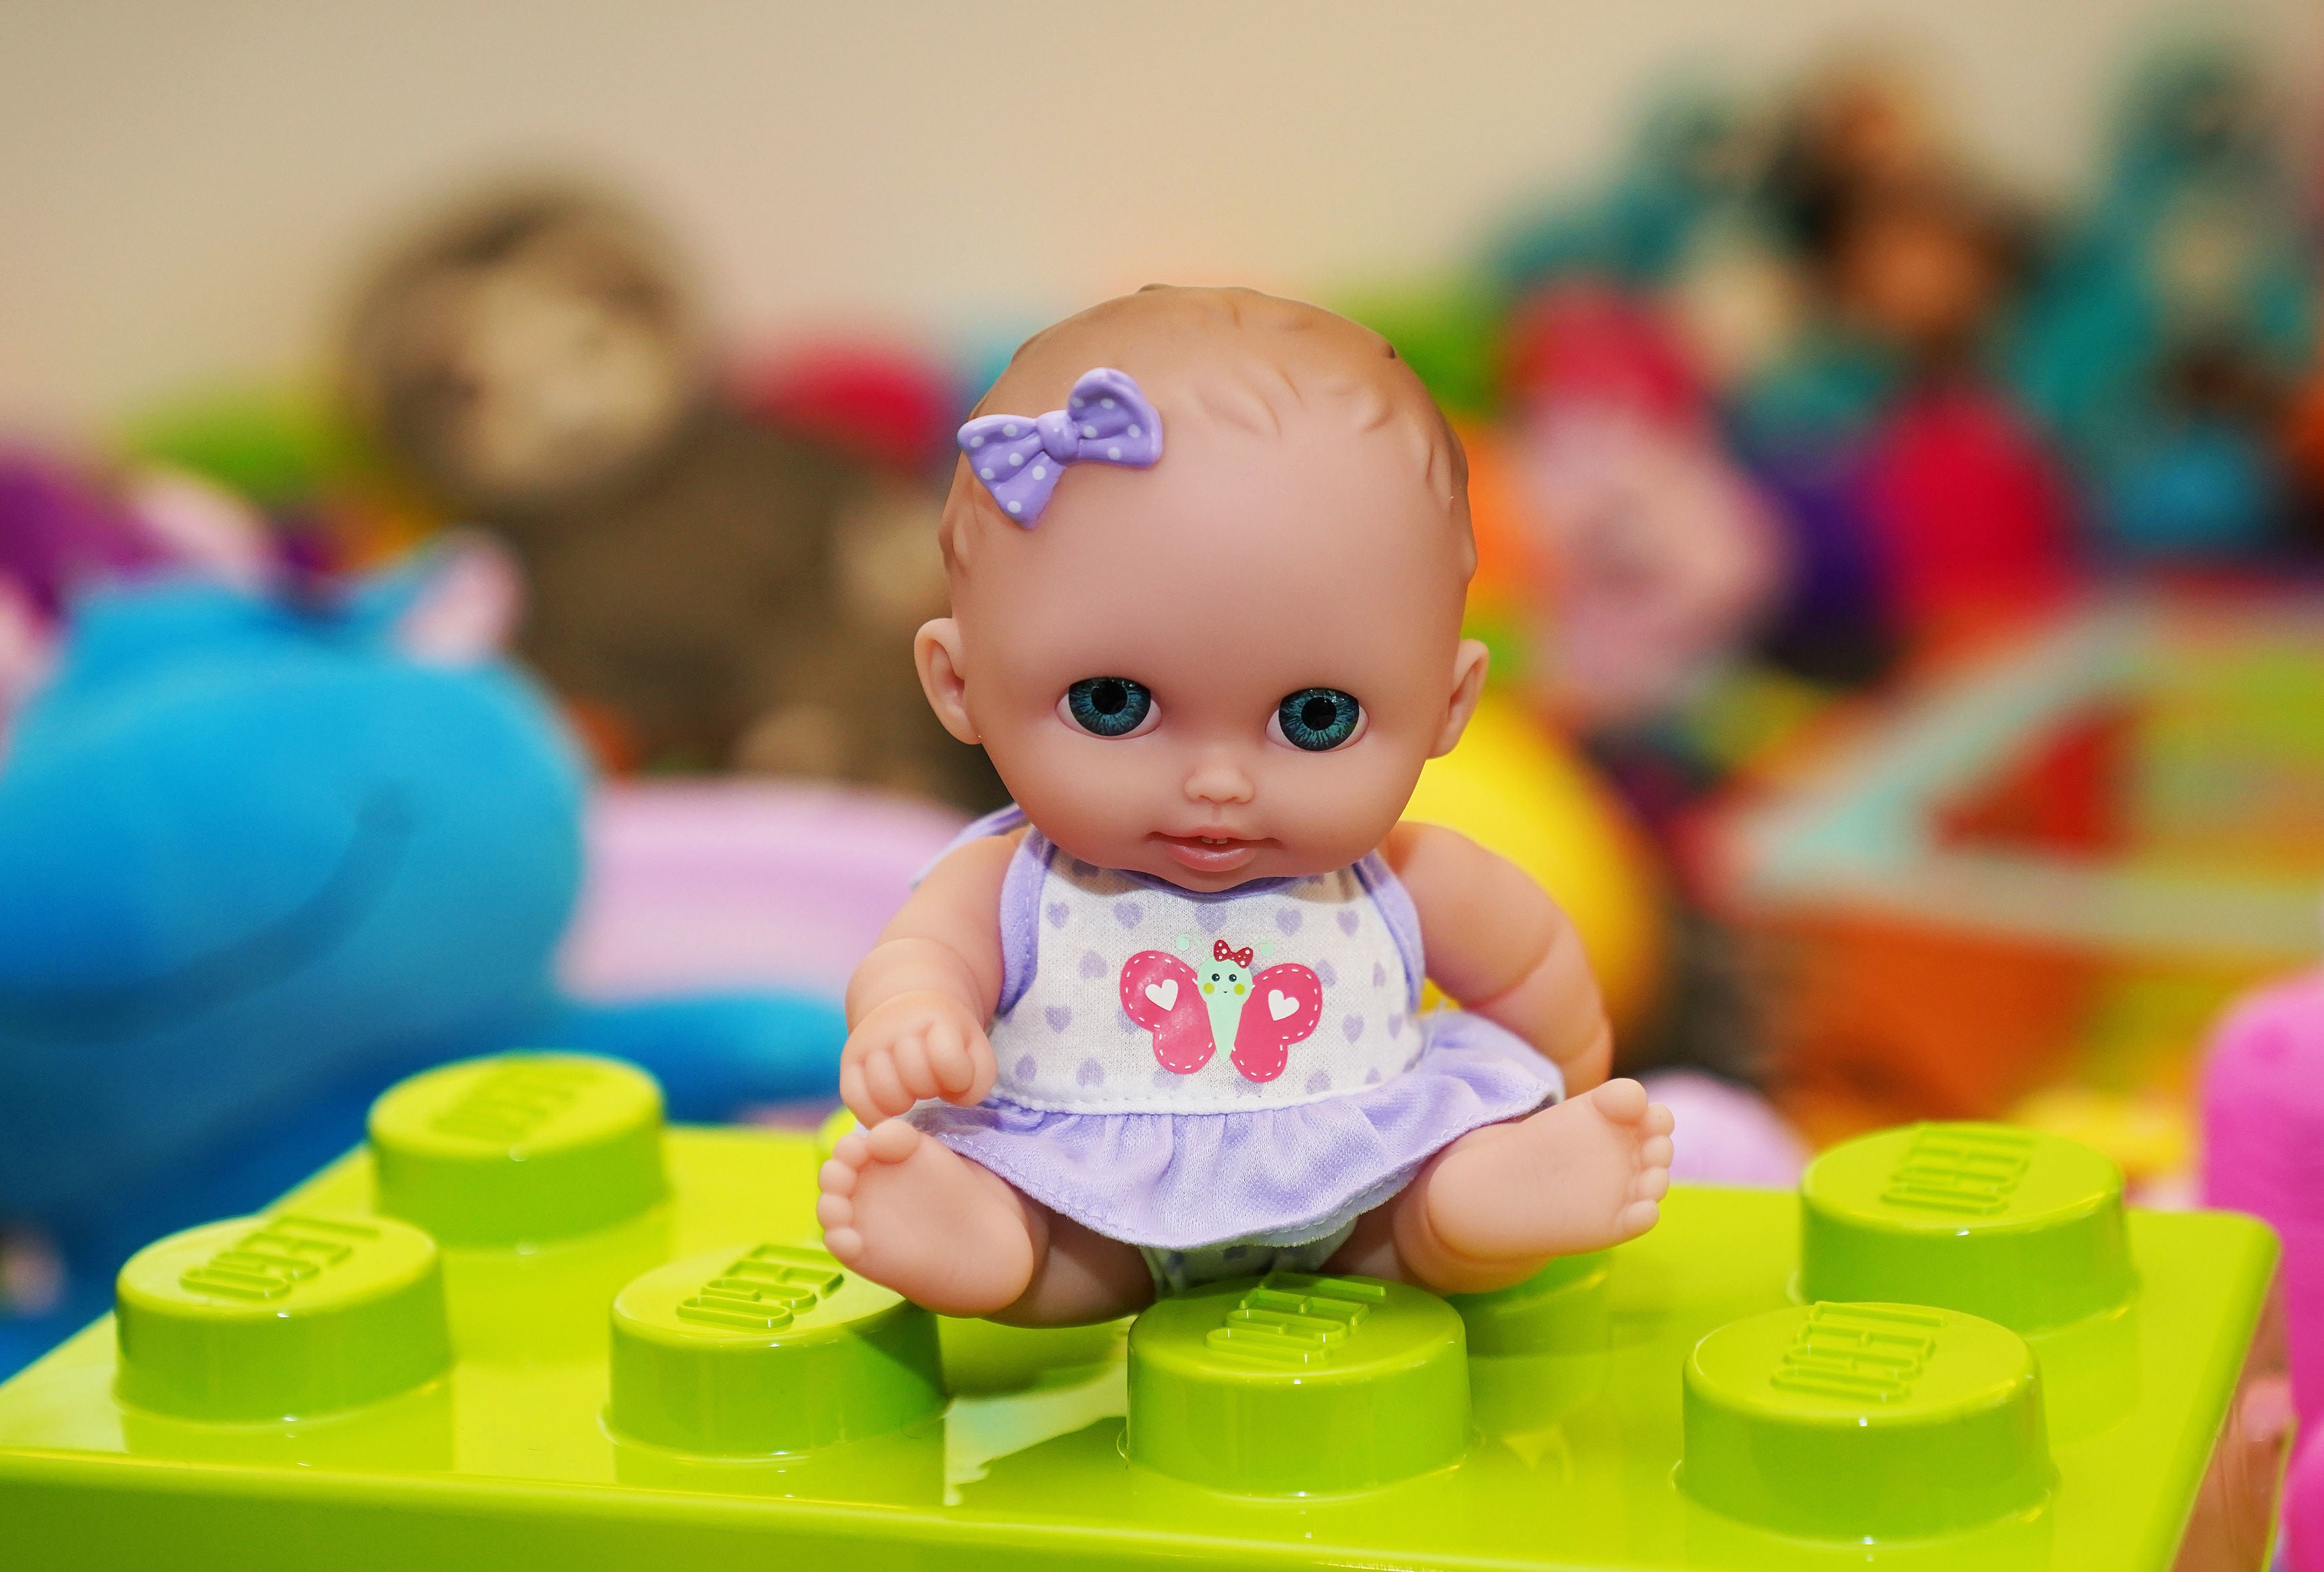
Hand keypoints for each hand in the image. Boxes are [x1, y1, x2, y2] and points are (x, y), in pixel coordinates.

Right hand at [839, 991, 994, 1122]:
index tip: (956, 1073)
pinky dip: (876, 1114)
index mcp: (935, 1016)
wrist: (907, 1009)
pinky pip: (857, 1102)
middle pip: (918, 1081)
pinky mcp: (848, 1062)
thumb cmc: (947, 1038)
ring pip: (887, 1095)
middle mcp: (896, 1026)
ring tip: (910, 1091)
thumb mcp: (975, 1048)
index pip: (948, 1062)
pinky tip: (889, 1106)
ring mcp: (868, 1043)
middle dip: (930, 1088)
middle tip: (930, 1080)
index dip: (959, 1078)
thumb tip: (953, 1099)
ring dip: (904, 1103)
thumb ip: (979, 1078)